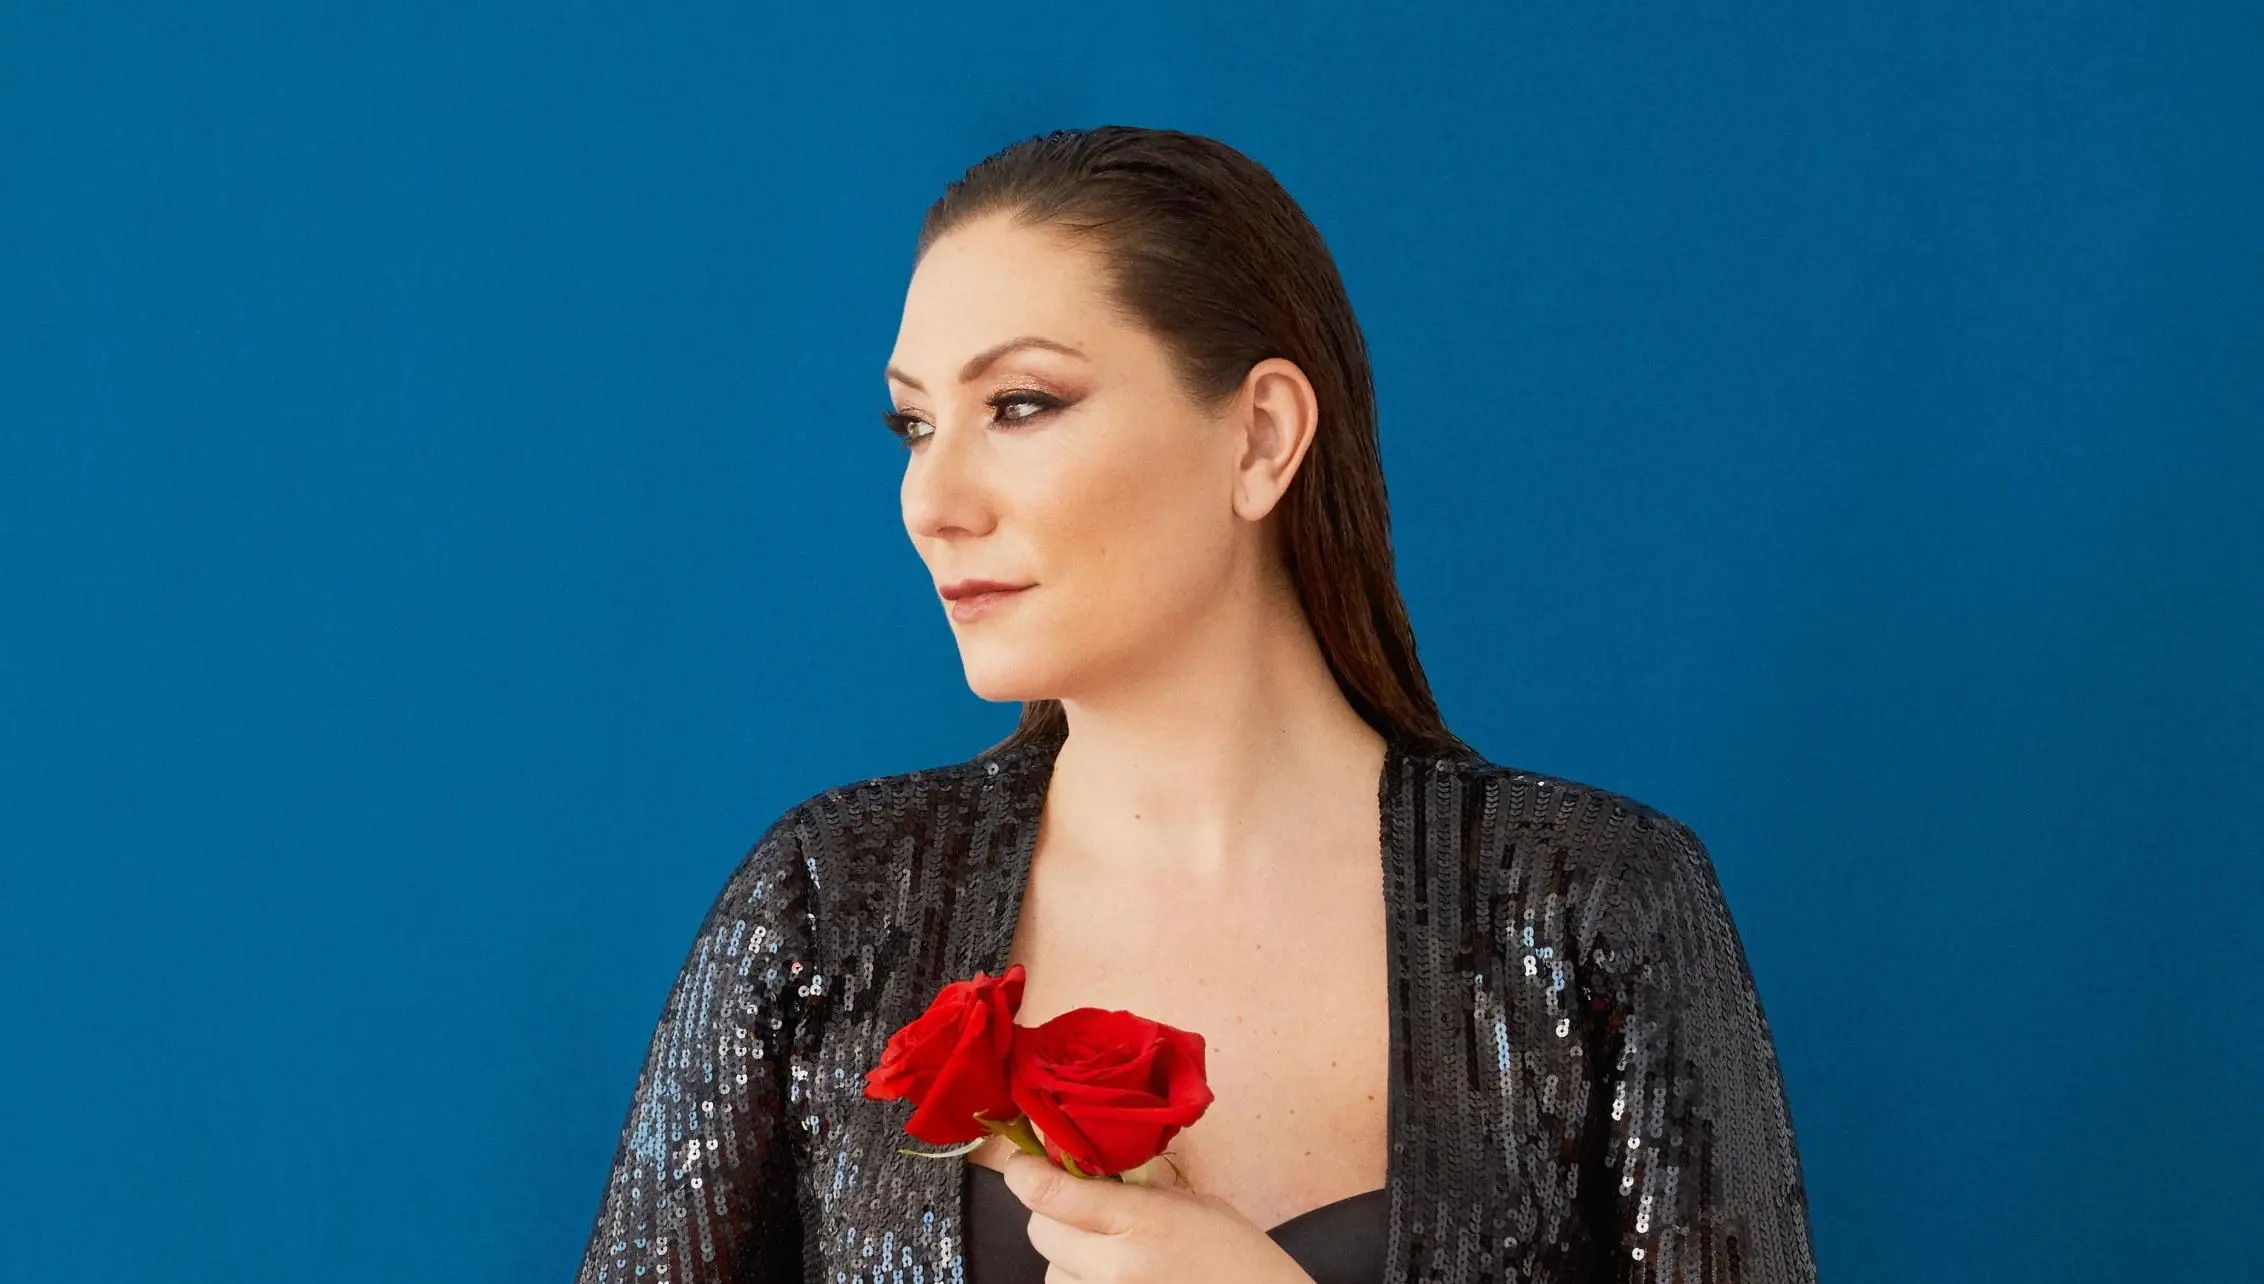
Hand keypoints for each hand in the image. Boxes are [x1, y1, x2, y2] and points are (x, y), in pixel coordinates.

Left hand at [1000, 1150, 1316, 1282]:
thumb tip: (1087, 1174)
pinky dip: (1084, 1282)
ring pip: (1051, 1273)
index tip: (1026, 1162)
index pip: (1048, 1194)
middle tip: (1081, 1207)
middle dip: (1053, 1213)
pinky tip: (1114, 1277)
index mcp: (1140, 1222)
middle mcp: (1113, 1269)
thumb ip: (1136, 1191)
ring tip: (1107, 1252)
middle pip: (1041, 1232)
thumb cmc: (1242, 1258)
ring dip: (1067, 1257)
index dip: (1024, 1172)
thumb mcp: (1194, 1205)